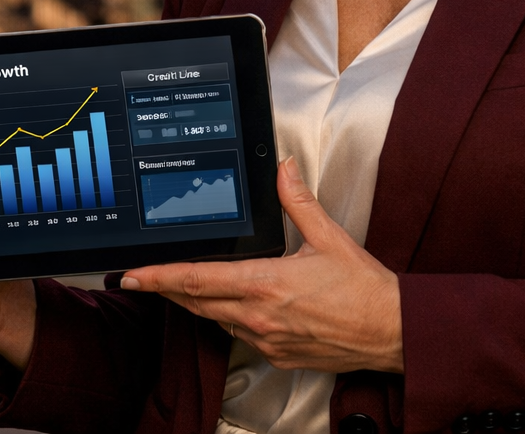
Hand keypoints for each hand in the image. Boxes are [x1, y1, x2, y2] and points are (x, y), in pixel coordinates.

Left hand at [120, 157, 402, 372]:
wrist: (391, 331)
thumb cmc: (364, 290)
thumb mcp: (329, 236)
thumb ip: (297, 201)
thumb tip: (282, 169)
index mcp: (266, 284)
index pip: (198, 280)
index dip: (159, 277)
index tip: (132, 276)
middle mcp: (259, 316)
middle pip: (196, 302)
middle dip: (166, 289)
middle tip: (139, 279)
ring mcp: (266, 339)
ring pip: (214, 320)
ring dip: (194, 303)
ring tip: (177, 286)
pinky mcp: (277, 354)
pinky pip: (239, 335)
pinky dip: (226, 318)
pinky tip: (228, 305)